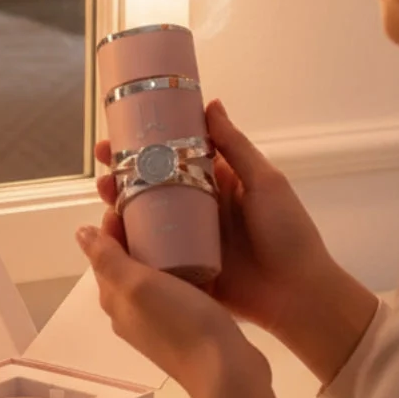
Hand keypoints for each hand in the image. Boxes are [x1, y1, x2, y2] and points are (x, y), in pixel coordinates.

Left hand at [76, 218, 282, 397]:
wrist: (226, 372)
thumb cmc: (180, 322)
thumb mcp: (138, 284)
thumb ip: (108, 259)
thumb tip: (80, 233)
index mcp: (114, 299)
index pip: (104, 252)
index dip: (114, 224)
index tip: (135, 197)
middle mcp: (130, 311)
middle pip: (126, 263)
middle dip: (137, 234)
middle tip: (160, 205)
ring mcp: (157, 321)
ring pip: (151, 275)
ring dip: (159, 250)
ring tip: (181, 225)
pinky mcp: (183, 327)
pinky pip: (174, 288)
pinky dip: (179, 268)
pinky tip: (198, 257)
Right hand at [95, 99, 377, 384]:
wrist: (297, 294)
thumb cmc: (287, 233)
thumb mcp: (265, 182)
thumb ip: (236, 147)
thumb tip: (210, 103)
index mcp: (216, 183)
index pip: (172, 157)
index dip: (143, 147)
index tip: (116, 138)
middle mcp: (197, 208)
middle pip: (151, 186)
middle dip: (122, 175)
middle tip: (101, 169)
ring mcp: (187, 239)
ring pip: (145, 218)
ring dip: (120, 206)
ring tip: (104, 200)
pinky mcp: (183, 268)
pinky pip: (150, 253)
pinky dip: (128, 243)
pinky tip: (110, 236)